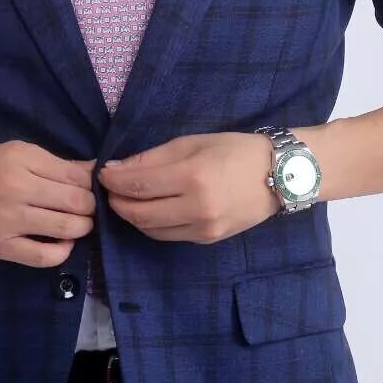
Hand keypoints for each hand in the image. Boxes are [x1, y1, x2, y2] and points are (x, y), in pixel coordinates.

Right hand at [0, 141, 97, 267]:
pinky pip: (43, 257)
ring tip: (78, 223)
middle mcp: (16, 189)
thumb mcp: (15, 152)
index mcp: (21, 160)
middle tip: (87, 206)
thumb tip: (93, 170)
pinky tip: (63, 243)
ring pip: (66, 228)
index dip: (91, 182)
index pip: (75, 175)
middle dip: (91, 205)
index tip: (91, 187)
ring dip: (82, 227)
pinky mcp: (0, 247)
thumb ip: (54, 162)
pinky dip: (62, 252)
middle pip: (76, 201)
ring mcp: (8, 221)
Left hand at [98, 132, 279, 244]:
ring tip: (126, 199)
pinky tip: (149, 209)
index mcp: (193, 176)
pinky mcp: (207, 240)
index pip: (137, 185)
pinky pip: (168, 236)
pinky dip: (151, 225)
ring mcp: (203, 229)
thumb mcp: (192, 142)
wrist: (279, 175)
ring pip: (150, 229)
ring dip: (132, 215)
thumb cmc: (235, 150)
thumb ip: (153, 157)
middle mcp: (196, 207)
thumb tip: (116, 169)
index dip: (112, 181)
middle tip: (109, 189)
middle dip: (117, 201)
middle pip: (138, 213)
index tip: (102, 173)